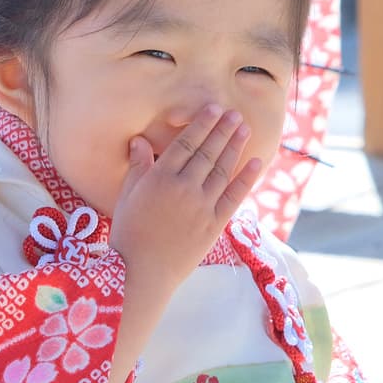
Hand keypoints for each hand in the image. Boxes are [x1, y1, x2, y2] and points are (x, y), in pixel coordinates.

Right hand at [109, 105, 260, 294]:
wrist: (141, 273)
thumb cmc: (128, 234)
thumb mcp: (126, 197)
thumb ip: (138, 167)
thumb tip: (139, 140)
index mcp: (160, 178)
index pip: (185, 144)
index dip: (201, 125)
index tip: (214, 110)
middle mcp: (184, 188)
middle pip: (207, 153)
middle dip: (222, 131)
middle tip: (235, 114)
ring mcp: (201, 207)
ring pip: (222, 170)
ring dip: (235, 148)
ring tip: (244, 129)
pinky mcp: (214, 225)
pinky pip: (234, 197)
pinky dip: (246, 179)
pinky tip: (256, 162)